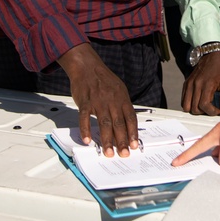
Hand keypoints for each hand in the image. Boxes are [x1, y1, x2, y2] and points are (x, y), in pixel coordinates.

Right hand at [57, 43, 137, 157]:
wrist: (87, 66)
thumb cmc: (103, 80)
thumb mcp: (118, 89)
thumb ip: (122, 106)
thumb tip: (127, 125)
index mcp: (122, 98)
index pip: (130, 118)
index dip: (132, 132)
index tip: (134, 145)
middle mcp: (112, 100)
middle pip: (119, 123)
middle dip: (122, 140)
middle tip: (124, 154)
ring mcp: (98, 101)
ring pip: (104, 123)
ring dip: (107, 140)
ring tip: (109, 152)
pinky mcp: (85, 101)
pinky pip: (85, 118)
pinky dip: (86, 129)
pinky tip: (87, 140)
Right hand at [181, 50, 219, 115]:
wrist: (212, 55)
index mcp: (207, 84)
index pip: (204, 105)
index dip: (211, 112)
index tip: (218, 110)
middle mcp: (195, 84)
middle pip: (194, 108)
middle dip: (204, 112)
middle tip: (212, 108)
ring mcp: (189, 84)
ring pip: (186, 106)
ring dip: (195, 109)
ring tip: (204, 106)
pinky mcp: (186, 83)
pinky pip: (183, 100)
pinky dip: (189, 104)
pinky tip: (198, 101)